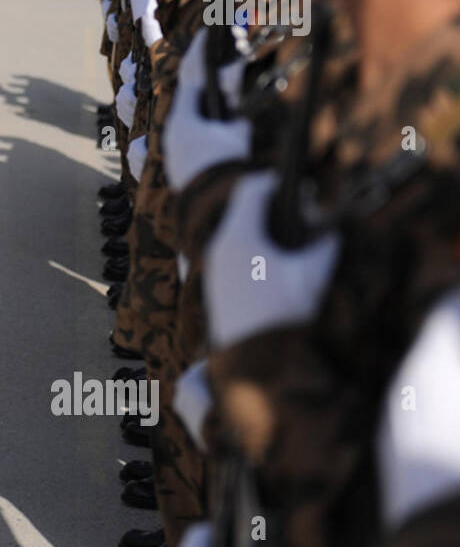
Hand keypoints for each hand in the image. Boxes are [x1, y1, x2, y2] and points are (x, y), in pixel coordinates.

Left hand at [203, 169, 340, 350]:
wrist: (252, 363)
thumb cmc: (282, 315)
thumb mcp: (313, 275)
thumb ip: (326, 244)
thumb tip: (332, 229)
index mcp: (238, 237)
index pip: (251, 190)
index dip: (278, 182)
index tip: (304, 188)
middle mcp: (220, 247)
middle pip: (245, 210)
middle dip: (278, 208)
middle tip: (309, 216)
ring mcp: (215, 267)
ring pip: (240, 232)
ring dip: (268, 230)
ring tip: (300, 240)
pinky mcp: (218, 285)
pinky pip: (237, 253)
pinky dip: (259, 249)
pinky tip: (282, 262)